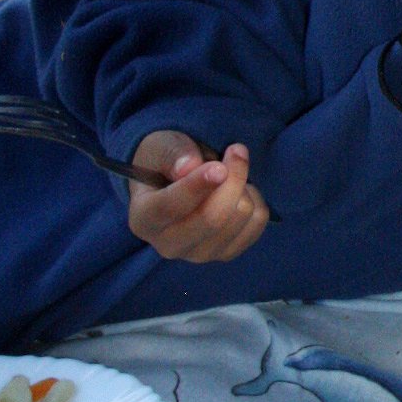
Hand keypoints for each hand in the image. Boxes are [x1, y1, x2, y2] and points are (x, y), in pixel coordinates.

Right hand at [126, 128, 269, 260]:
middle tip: (235, 149)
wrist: (174, 182)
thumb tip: (188, 167)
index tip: (219, 167)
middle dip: (232, 179)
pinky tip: (240, 191)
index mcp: (143, 219)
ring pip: (239, 218)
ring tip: (231, 172)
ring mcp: (199, 254)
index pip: (170, 207)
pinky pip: (257, 223)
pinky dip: (255, 200)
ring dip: (244, 186)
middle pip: (212, 219)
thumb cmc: (165, 162)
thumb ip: (172, 153)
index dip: (197, 186)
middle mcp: (167, 245)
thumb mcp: (160, 146)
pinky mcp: (226, 254)